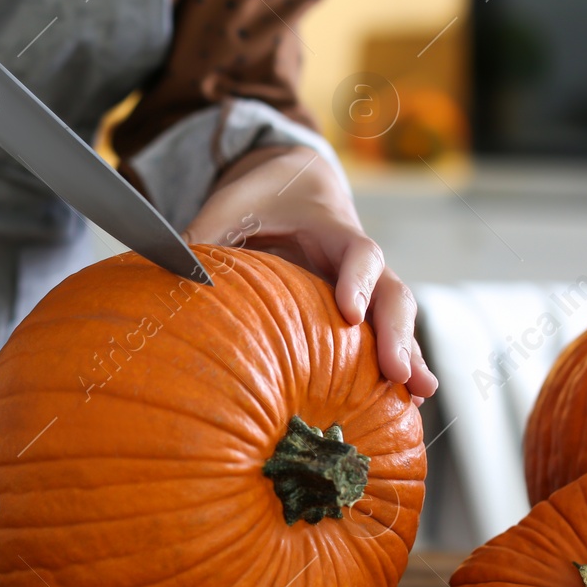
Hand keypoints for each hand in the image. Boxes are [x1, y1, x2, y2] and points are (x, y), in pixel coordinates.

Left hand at [186, 146, 437, 402]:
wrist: (298, 180)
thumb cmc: (263, 196)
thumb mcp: (232, 204)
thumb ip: (204, 233)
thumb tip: (167, 269)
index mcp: (333, 230)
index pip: (359, 252)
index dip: (357, 280)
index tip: (349, 312)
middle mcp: (361, 262)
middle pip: (393, 293)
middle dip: (398, 333)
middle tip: (398, 372)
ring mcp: (366, 287)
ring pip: (397, 321)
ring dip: (410, 357)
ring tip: (420, 396)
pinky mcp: (362, 309)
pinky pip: (385, 337)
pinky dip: (397, 368)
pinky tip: (404, 406)